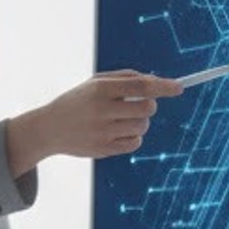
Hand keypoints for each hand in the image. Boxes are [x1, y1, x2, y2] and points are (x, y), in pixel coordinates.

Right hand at [6, 70, 181, 175]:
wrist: (49, 128)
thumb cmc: (78, 101)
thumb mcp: (95, 82)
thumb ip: (126, 78)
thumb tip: (158, 82)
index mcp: (100, 89)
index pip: (141, 86)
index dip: (163, 86)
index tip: (179, 87)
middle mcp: (101, 110)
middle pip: (147, 108)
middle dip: (149, 106)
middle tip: (138, 105)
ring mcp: (102, 132)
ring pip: (142, 126)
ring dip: (139, 122)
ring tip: (121, 120)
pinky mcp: (103, 149)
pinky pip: (135, 143)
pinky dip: (133, 137)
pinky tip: (118, 133)